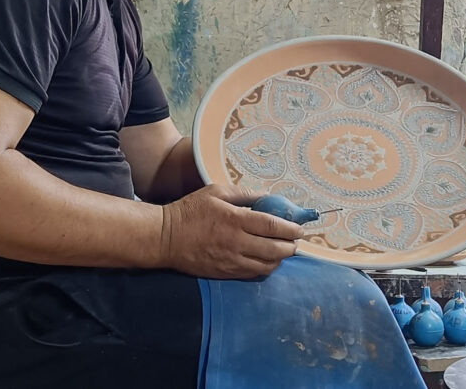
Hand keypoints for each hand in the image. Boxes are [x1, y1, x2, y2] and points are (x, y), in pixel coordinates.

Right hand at [158, 184, 303, 278]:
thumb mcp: (216, 192)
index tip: (300, 228)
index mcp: (235, 220)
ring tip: (284, 251)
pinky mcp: (224, 273)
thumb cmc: (190, 211)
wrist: (165, 238)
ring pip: (266, 266)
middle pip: (274, 249)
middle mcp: (236, 243)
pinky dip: (265, 268)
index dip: (290, 229)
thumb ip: (244, 194)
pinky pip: (252, 274)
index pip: (272, 226)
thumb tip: (266, 196)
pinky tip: (267, 261)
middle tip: (295, 241)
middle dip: (290, 246)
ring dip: (280, 259)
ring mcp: (230, 261)